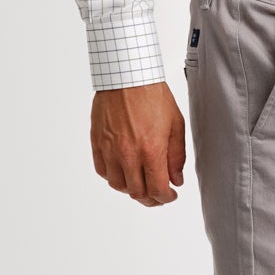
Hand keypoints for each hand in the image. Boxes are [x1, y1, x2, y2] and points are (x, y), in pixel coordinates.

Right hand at [91, 81, 186, 205]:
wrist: (127, 76)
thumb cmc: (152, 96)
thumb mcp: (175, 125)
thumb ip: (176, 156)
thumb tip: (176, 179)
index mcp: (151, 150)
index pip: (157, 190)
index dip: (165, 198)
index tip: (170, 195)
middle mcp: (128, 154)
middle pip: (137, 193)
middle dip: (151, 199)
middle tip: (158, 195)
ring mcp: (110, 150)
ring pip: (118, 185)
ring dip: (131, 189)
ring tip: (141, 184)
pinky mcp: (98, 143)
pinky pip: (103, 171)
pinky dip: (114, 177)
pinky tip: (124, 172)